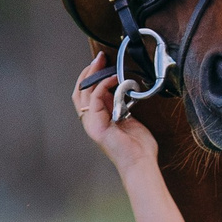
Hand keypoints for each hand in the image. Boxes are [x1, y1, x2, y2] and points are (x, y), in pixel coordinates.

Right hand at [74, 56, 158, 171]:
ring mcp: (91, 124)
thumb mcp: (128, 119)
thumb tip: (119, 89)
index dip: (92, 77)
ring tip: (102, 62)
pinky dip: (103, 85)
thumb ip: (120, 105)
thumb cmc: (139, 147)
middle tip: (99, 57)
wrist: (140, 163)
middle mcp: (91, 122)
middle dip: (88, 72)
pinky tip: (114, 77)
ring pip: (83, 92)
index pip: (87, 94)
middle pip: (80, 91)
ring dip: (93, 74)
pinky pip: (95, 98)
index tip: (101, 63)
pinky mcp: (96, 126)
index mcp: (98, 120)